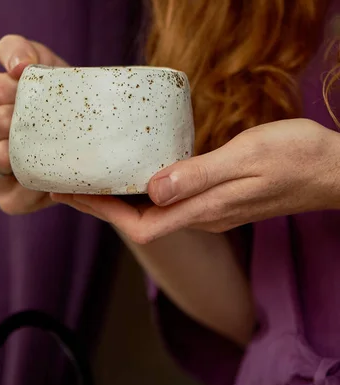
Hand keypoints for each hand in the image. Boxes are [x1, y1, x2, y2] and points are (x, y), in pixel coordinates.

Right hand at [0, 35, 66, 214]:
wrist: (85, 129)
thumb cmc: (54, 94)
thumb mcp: (38, 61)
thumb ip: (18, 50)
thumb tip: (18, 67)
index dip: (2, 90)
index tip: (26, 82)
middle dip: (13, 117)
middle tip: (37, 110)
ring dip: (19, 149)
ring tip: (39, 139)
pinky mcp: (11, 201)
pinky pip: (18, 195)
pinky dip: (36, 183)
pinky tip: (53, 171)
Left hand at [52, 119, 339, 242]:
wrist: (331, 168)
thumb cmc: (293, 159)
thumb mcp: (245, 159)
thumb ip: (198, 176)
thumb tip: (151, 190)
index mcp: (205, 210)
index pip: (139, 225)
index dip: (101, 211)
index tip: (70, 192)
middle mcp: (203, 215)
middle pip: (139, 219)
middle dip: (102, 203)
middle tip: (70, 180)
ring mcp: (213, 208)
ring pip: (154, 209)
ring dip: (121, 195)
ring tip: (94, 173)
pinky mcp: (220, 195)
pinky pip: (172, 196)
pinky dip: (146, 185)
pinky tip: (139, 166)